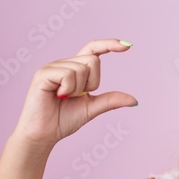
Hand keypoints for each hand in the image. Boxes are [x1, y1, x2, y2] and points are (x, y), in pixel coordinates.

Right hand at [13, 38, 137, 147]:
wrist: (44, 134)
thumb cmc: (63, 120)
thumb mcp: (92, 108)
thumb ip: (110, 100)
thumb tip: (134, 100)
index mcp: (75, 69)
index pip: (93, 50)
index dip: (109, 44)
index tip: (128, 46)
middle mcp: (64, 64)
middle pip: (93, 60)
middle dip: (92, 82)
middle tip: (76, 97)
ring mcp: (53, 67)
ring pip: (81, 68)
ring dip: (78, 89)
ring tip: (64, 98)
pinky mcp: (43, 73)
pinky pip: (68, 74)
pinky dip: (68, 89)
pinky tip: (58, 96)